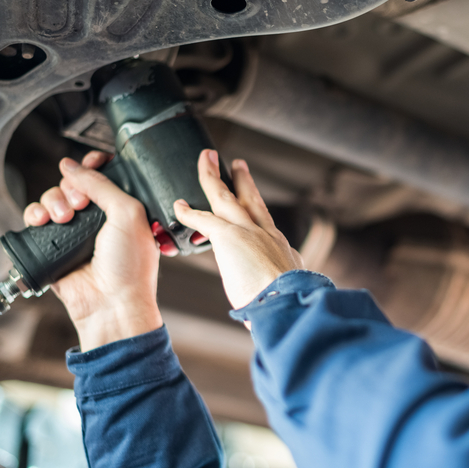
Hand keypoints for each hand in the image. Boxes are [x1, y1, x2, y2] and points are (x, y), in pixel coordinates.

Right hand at [23, 151, 162, 350]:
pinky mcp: (54, 246)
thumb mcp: (128, 214)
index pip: (104, 176)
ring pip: (53, 199)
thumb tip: (73, 165)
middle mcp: (99, 219)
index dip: (94, 166)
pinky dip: (34, 214)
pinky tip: (41, 220)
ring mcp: (76, 233)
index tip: (89, 163)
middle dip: (72, 187)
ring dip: (53, 200)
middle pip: (74, 184)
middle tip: (80, 204)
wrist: (111, 304)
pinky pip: (36, 220)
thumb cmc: (130, 267)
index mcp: (124, 210)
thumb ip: (102, 185)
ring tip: (63, 217)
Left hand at [173, 150, 302, 310]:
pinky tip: (178, 205)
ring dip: (214, 178)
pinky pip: (204, 219)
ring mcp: (249, 232)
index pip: (266, 223)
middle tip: (237, 164)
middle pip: (252, 199)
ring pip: (227, 198)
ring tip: (207, 160)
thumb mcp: (290, 293)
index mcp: (281, 249)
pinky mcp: (230, 237)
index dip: (257, 209)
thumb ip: (275, 291)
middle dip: (244, 181)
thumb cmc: (286, 306)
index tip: (253, 199)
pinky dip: (189, 212)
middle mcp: (267, 234)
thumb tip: (264, 306)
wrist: (288, 302)